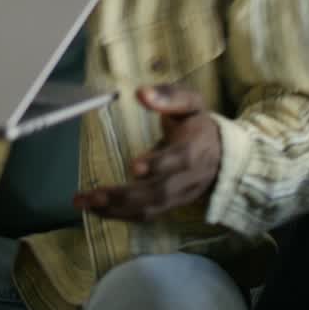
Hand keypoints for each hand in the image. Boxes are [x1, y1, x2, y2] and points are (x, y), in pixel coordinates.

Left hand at [73, 85, 221, 221]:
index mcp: (197, 148)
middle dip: (126, 195)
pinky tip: (96, 210)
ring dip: (117, 210)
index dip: (159, 164)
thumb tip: (141, 93)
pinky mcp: (171, 206)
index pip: (181, 160)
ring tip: (86, 203)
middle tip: (94, 194)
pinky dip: (120, 215)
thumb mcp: (190, 103)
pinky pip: (146, 215)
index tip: (135, 166)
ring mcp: (181, 195)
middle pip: (160, 192)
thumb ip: (168, 96)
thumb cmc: (198, 123)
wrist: (222, 154)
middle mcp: (190, 177)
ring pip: (151, 209)